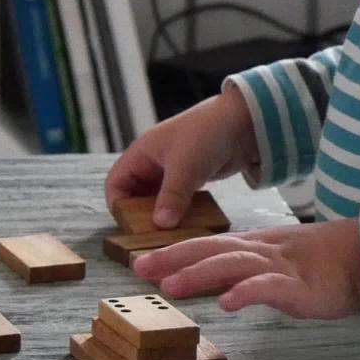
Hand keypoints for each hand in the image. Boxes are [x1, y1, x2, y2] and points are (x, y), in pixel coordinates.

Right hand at [105, 91, 256, 227]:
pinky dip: (179, 213)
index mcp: (142, 153)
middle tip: (151, 237)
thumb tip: (160, 225)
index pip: (116, 183)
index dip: (118, 205)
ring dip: (162, 217)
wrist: (244, 122)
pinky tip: (186, 228)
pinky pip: (177, 201)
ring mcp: (172, 172)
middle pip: (135, 196)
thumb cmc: (207, 134)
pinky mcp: (190, 179)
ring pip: (157, 201)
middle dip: (141, 216)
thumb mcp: (185, 166)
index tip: (130, 226)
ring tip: (169, 237)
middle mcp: (153, 163)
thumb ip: (171, 196)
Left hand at [132, 218, 359, 319]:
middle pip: (211, 249)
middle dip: (174, 258)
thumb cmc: (321, 263)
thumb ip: (245, 270)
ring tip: (171, 285)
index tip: (141, 262)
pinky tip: (227, 302)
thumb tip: (212, 284)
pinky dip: (247, 292)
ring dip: (199, 273)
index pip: (207, 245)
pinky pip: (269, 288)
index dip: (174, 252)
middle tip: (140, 268)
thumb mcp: (275, 263)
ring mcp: (279, 267)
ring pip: (233, 265)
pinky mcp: (299, 286)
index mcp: (254, 246)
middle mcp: (260, 252)